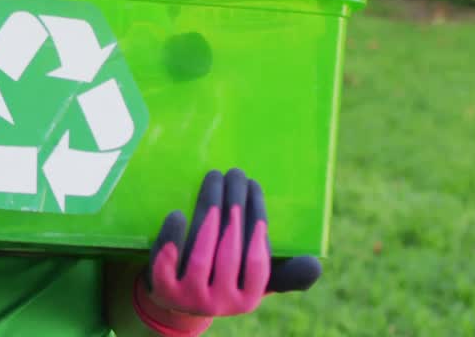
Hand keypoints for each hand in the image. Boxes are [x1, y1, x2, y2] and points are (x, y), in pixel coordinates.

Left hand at [135, 169, 321, 335]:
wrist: (173, 299)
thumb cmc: (222, 279)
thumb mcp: (252, 280)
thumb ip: (285, 274)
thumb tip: (314, 265)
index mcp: (247, 299)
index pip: (258, 257)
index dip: (257, 219)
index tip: (254, 186)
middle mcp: (219, 302)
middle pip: (229, 249)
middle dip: (233, 204)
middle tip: (235, 173)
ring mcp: (188, 297)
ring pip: (201, 251)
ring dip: (208, 208)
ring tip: (214, 177)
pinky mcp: (160, 288)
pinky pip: (166, 262)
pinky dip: (174, 236)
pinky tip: (178, 212)